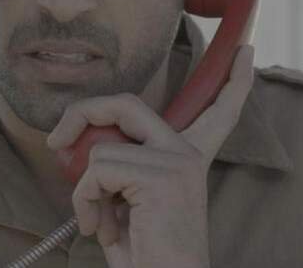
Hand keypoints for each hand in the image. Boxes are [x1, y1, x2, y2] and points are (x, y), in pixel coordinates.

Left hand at [46, 45, 254, 267]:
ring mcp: (176, 161)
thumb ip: (118, 166)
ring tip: (102, 221)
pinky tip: (104, 229)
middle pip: (126, 104)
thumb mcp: (127, 199)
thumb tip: (79, 145)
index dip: (233, 82)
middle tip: (57, 141)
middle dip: (83, 112)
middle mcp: (187, 154)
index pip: (216, 112)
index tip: (246, 53)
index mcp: (187, 158)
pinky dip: (85, 200)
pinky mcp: (161, 175)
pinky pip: (96, 170)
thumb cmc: (144, 253)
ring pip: (99, 149)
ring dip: (84, 190)